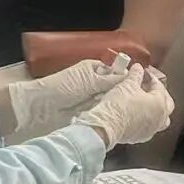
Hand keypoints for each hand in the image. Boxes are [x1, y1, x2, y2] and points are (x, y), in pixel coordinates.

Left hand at [3, 53, 130, 140]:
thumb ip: (111, 79)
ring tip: (130, 107)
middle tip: (137, 97)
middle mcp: (95, 82)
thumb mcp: (89, 79)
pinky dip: (109, 111)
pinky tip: (120, 115)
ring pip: (111, 98)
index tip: (139, 83)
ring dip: (116, 102)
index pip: (115, 70)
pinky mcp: (90, 111)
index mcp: (94, 68)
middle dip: (122, 91)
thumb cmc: (64, 87)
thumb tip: (131, 76)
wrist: (43, 107)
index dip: (126, 76)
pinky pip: (105, 109)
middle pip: (115, 85)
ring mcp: (93, 97)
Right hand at [79, 64, 172, 150]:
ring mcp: (152, 129)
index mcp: (160, 104)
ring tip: (146, 102)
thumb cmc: (119, 106)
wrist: (107, 126)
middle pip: (167, 104)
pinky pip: (149, 127)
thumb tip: (137, 69)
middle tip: (149, 87)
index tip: (144, 73)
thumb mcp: (127, 84)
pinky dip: (146, 119)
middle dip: (159, 94)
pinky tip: (137, 114)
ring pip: (161, 118)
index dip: (151, 77)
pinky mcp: (141, 137)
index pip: (159, 87)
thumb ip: (135, 75)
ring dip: (156, 109)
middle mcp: (160, 118)